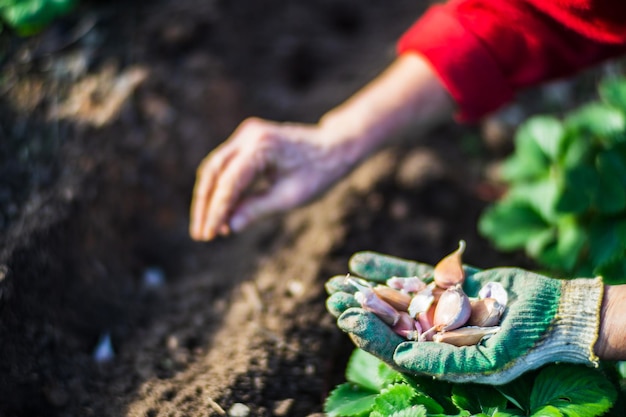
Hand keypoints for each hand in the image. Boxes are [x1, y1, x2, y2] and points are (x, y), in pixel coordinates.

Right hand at [190, 117, 359, 240]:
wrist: (334, 147)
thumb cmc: (319, 172)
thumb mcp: (292, 197)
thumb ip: (259, 210)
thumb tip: (229, 227)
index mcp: (262, 146)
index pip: (229, 182)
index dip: (216, 211)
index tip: (209, 235)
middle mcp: (249, 135)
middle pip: (213, 172)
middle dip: (205, 205)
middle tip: (201, 235)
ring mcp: (246, 135)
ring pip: (214, 169)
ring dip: (209, 199)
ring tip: (208, 229)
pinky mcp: (246, 141)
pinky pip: (225, 167)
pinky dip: (221, 190)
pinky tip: (221, 215)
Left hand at [326, 251, 603, 384]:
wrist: (557, 314)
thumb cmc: (528, 344)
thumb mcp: (491, 361)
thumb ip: (447, 363)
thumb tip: (403, 359)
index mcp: (438, 355)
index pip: (395, 346)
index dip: (369, 333)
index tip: (346, 318)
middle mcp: (434, 332)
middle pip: (387, 320)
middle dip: (359, 309)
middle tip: (331, 296)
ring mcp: (439, 306)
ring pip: (394, 297)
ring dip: (365, 289)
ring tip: (337, 281)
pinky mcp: (447, 283)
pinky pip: (412, 275)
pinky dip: (387, 268)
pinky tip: (360, 261)